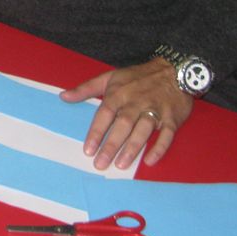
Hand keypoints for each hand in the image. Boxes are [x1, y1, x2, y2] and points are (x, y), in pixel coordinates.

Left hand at [60, 58, 193, 169]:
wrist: (173, 70)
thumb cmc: (137, 77)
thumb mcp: (109, 77)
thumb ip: (86, 89)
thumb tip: (63, 96)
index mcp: (119, 93)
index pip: (105, 114)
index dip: (96, 132)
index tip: (88, 150)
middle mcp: (136, 102)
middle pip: (123, 125)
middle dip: (111, 145)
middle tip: (101, 164)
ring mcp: (155, 110)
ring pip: (143, 130)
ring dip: (132, 148)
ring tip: (121, 165)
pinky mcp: (172, 118)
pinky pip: (167, 134)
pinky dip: (159, 147)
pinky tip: (150, 160)